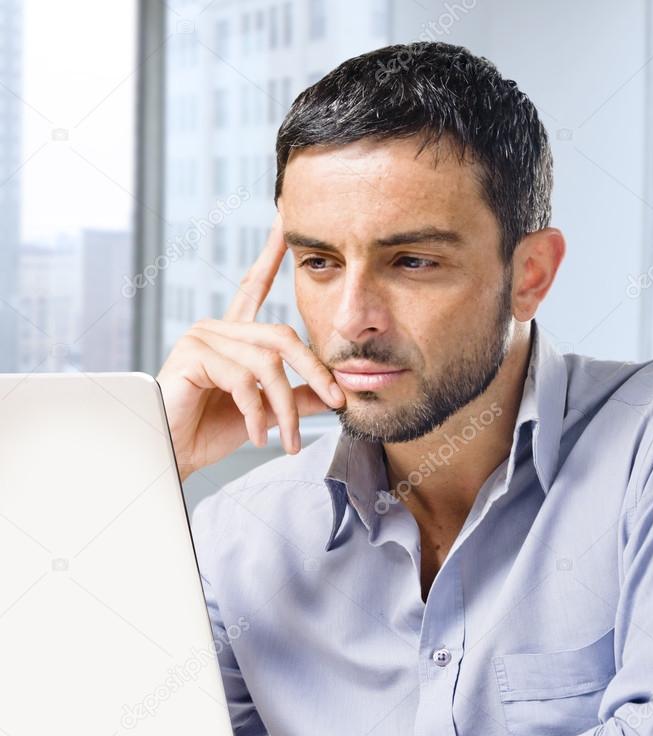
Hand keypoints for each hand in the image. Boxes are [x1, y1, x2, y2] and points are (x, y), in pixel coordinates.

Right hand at [156, 213, 345, 479]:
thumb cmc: (208, 431)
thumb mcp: (264, 413)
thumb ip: (296, 396)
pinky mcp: (192, 355)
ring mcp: (202, 338)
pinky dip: (257, 413)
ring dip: (286, 407)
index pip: (253, 286)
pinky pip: (243, 380)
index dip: (270, 254)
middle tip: (337, 402)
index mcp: (232, 335)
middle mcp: (216, 328)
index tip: (284, 221)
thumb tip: (334, 392)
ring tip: (290, 439)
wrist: (173, 455)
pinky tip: (255, 436)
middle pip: (282, 336)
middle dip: (315, 371)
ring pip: (267, 365)